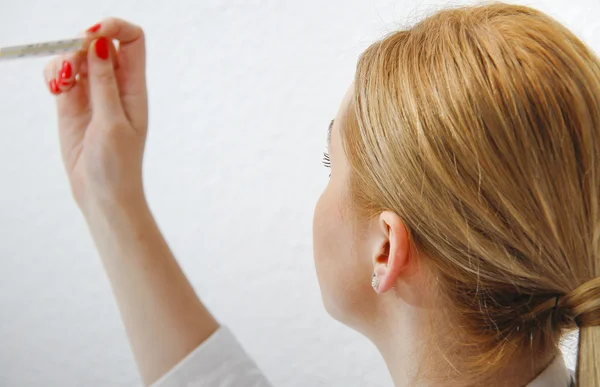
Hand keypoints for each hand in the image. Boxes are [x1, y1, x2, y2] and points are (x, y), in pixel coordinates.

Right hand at [43, 18, 147, 212]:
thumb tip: (100, 44)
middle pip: (100, 43)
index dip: (115, 28)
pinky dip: (54, 74)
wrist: (103, 195)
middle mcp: (115, 86)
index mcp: (134, 87)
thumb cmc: (117, 165)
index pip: (132, 40)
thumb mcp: (113, 123)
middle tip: (72, 68)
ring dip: (63, 60)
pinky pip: (61, 76)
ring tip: (60, 84)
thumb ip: (104, 84)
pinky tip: (55, 88)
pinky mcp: (72, 105)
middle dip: (81, 44)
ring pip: (76, 57)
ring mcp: (93, 94)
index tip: (91, 34)